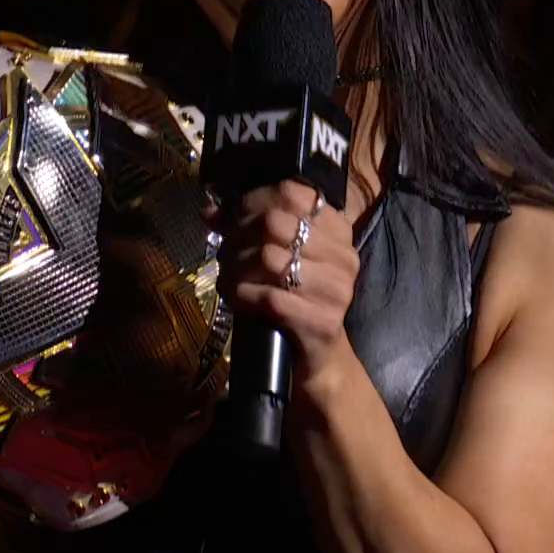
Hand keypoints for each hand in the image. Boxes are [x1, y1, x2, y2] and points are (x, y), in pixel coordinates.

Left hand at [212, 180, 361, 401]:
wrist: (317, 359)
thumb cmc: (295, 300)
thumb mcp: (277, 258)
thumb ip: (247, 229)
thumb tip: (210, 210)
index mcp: (337, 231)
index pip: (291, 193)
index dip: (252, 201)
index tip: (233, 218)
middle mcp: (343, 257)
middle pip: (274, 223)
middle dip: (239, 237)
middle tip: (227, 254)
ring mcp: (336, 290)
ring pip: (268, 258)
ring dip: (236, 268)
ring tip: (230, 278)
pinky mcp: (322, 322)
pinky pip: (269, 297)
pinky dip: (243, 295)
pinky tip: (237, 299)